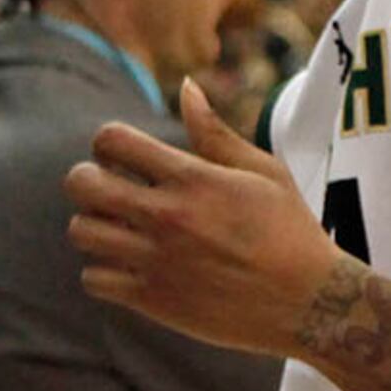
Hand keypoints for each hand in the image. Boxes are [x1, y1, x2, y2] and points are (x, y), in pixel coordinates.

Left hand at [63, 80, 346, 357]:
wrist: (309, 304)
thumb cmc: (292, 232)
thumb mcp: (265, 172)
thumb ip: (215, 133)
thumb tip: (186, 86)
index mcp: (193, 178)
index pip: (111, 139)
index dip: (109, 143)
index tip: (125, 159)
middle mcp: (168, 216)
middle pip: (81, 183)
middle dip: (88, 181)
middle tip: (110, 192)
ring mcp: (157, 260)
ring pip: (80, 232)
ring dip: (93, 227)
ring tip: (118, 232)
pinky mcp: (154, 300)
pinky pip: (92, 279)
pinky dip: (103, 273)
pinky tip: (129, 268)